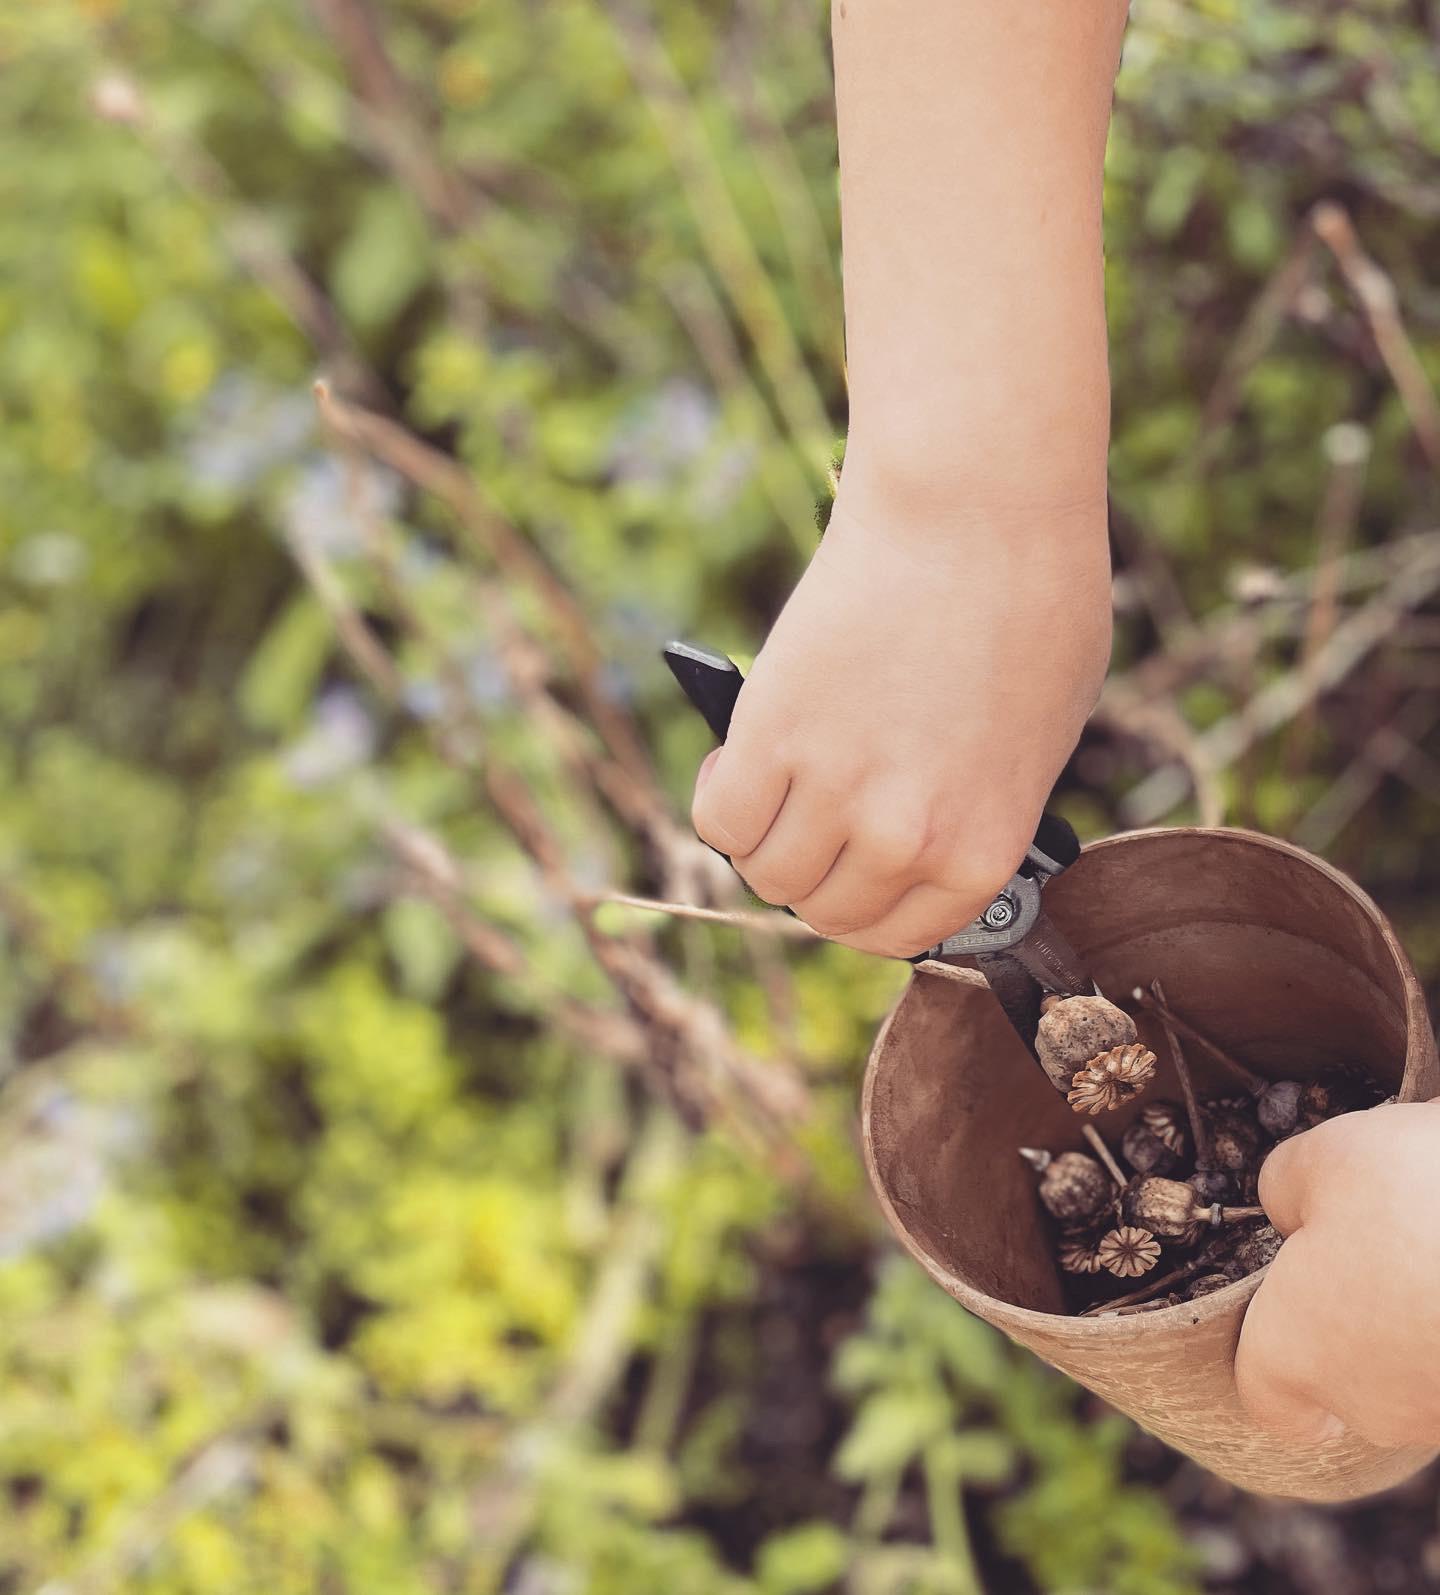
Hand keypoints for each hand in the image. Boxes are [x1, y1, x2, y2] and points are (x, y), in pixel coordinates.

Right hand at [689, 489, 1110, 956]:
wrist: (977, 509)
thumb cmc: (1029, 599)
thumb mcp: (1036, 737)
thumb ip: (979, 806)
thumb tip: (930, 834)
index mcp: (980, 851)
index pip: (894, 933)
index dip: (863, 905)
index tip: (847, 873)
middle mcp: (905, 840)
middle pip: (822, 909)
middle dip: (811, 874)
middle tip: (805, 822)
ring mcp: (835, 793)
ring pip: (766, 872)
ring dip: (763, 841)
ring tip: (770, 788)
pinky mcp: (772, 738)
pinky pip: (720, 820)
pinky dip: (719, 799)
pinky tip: (734, 759)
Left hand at [1235, 1100, 1439, 1447]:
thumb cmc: (1418, 1196)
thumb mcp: (1324, 1158)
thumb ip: (1285, 1188)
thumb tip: (1289, 1208)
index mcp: (1295, 1353)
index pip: (1266, 1394)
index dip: (1272, 1349)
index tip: (1287, 1302)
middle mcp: (1372, 1405)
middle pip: (1349, 1376)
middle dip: (1359, 1315)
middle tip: (1378, 1241)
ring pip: (1420, 1369)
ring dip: (1424, 1313)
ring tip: (1437, 1235)